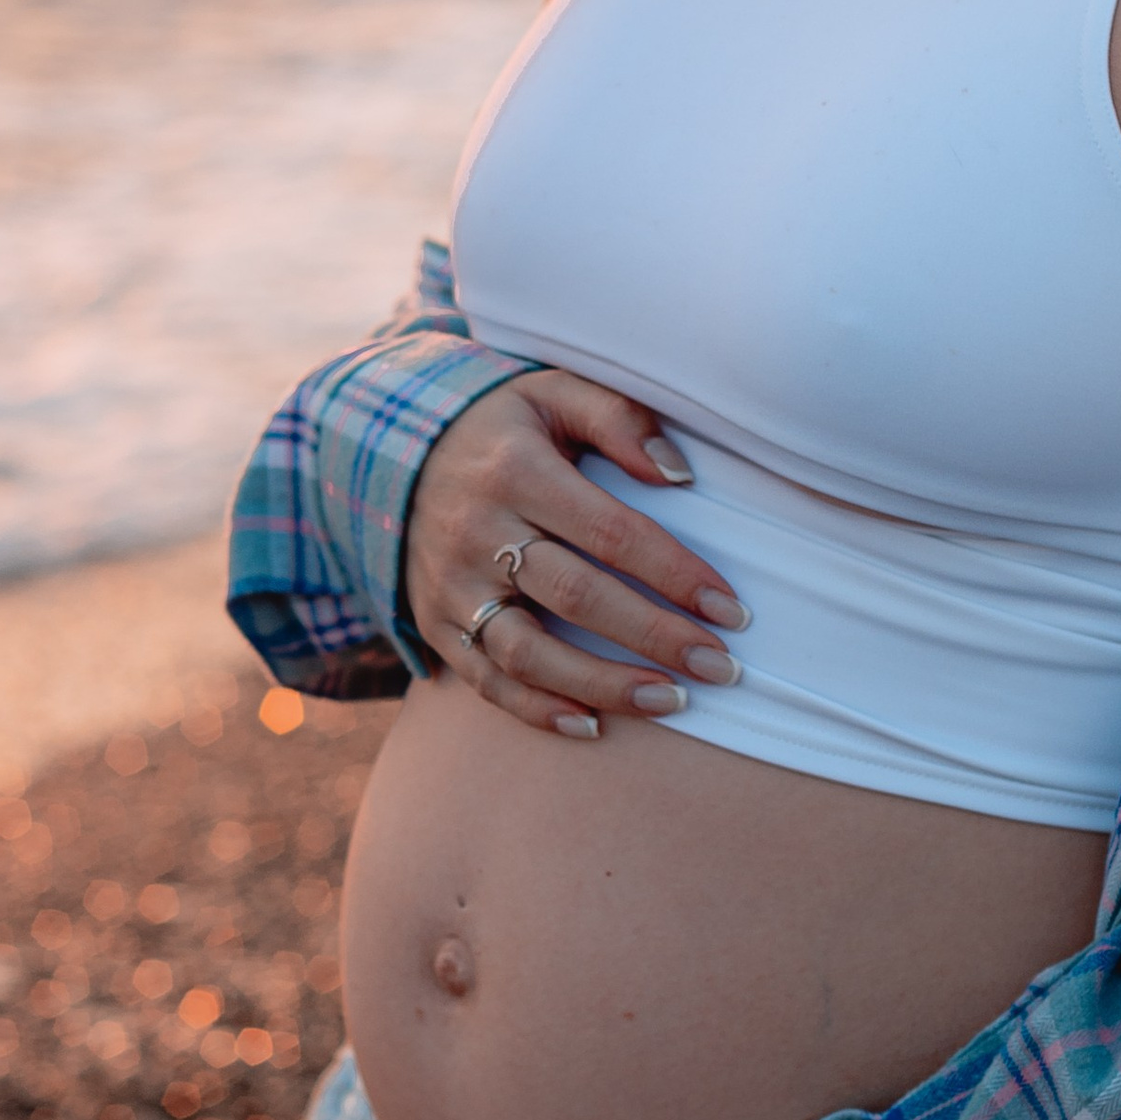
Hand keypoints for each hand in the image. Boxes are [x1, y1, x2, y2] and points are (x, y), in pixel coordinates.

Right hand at [405, 366, 747, 739]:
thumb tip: (679, 475)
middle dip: (656, 637)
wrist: (390, 451)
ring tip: (672, 701)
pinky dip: (537, 711)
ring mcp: (452, 585)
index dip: (675, 574)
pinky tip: (593, 728)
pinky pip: (484, 681)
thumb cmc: (501, 426)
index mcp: (516, 471)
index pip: (611, 533)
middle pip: (578, 598)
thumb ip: (618, 418)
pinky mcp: (434, 623)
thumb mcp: (551, 392)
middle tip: (722, 667)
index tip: (730, 609)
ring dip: (604, 686)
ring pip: (530, 653)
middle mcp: (478, 532)